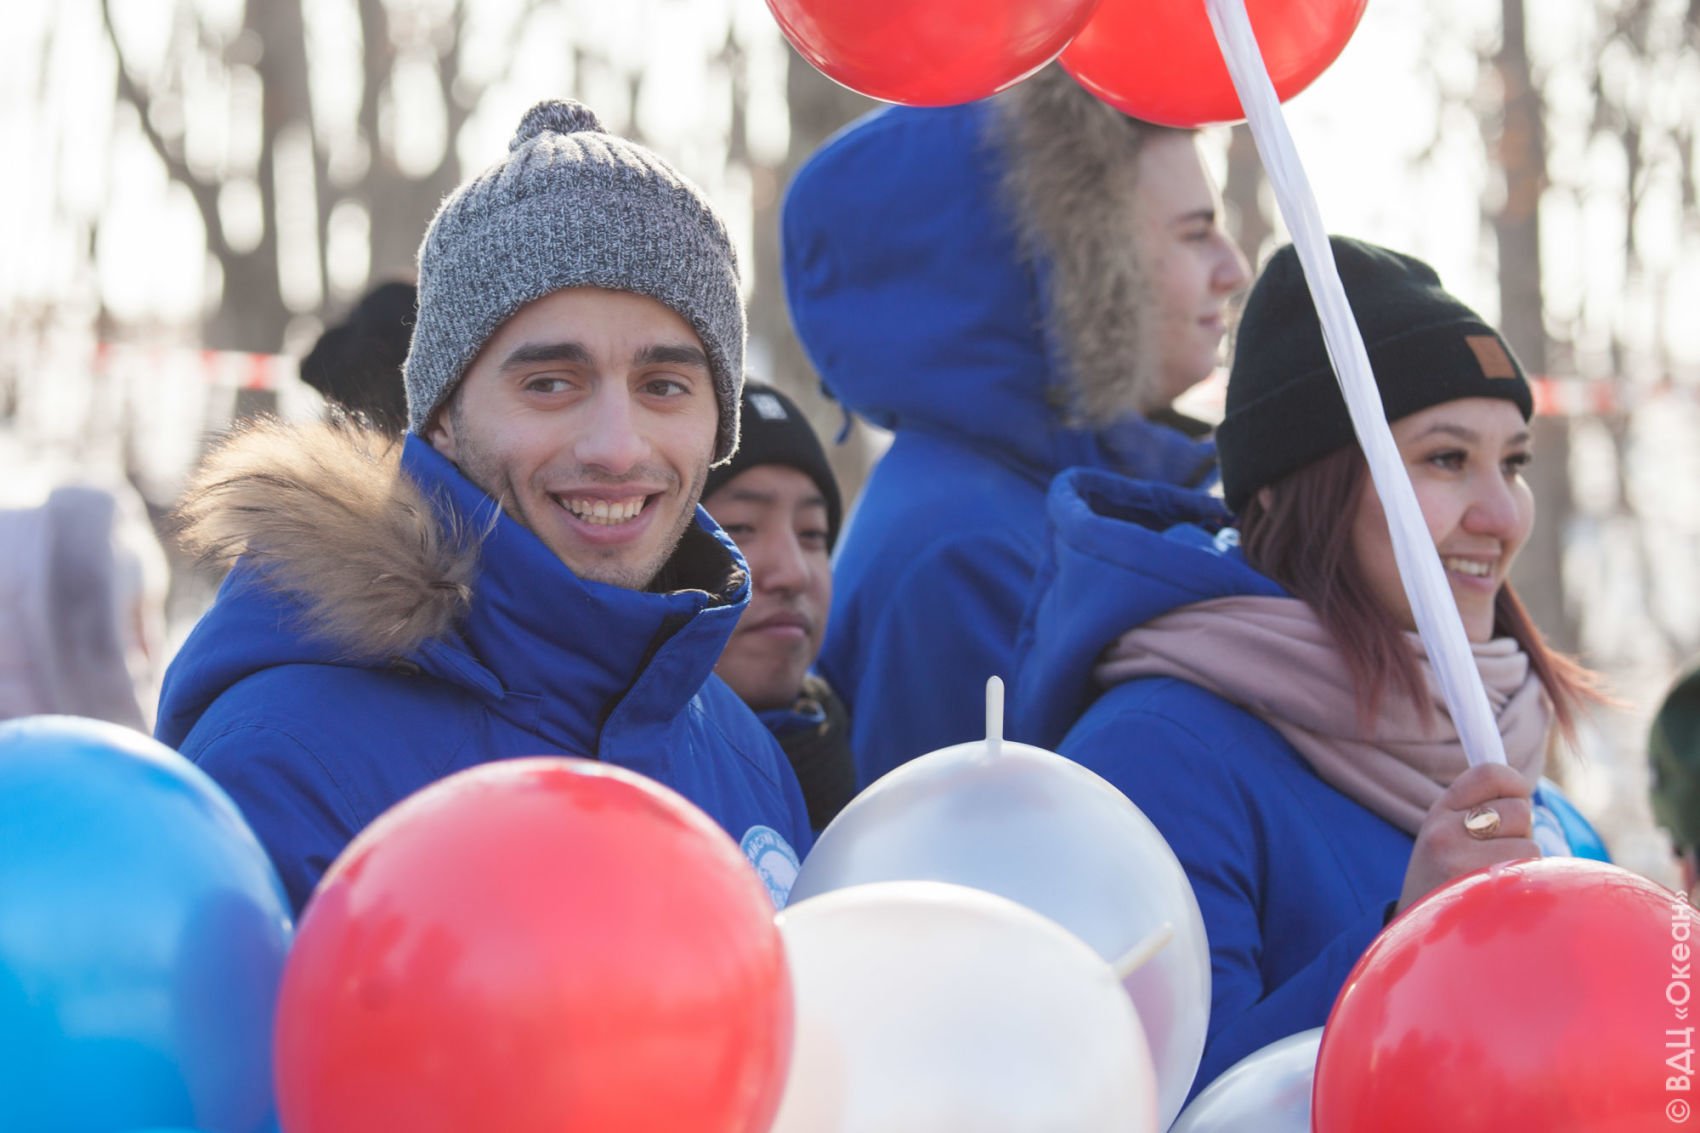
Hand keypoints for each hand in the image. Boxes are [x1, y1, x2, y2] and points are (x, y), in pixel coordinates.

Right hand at [1396, 762, 1538, 914]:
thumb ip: (1479, 810)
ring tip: (1496, 880)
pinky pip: (1530, 879)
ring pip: (1530, 848)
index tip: (1517, 797)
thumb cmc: (1444, 881)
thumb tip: (1524, 790)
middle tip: (1499, 853)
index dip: (1515, 784)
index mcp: (1438, 813)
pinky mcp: (1482, 896)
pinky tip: (1503, 898)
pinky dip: (1527, 888)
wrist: (1417, 935)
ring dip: (1525, 865)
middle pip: (1519, 811)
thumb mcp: (1445, 837)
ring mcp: (1461, 865)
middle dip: (1521, 832)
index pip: (1489, 773)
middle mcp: (1444, 834)